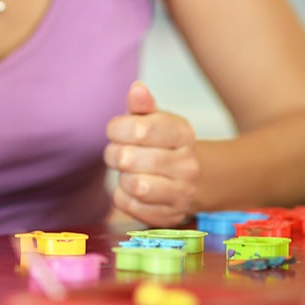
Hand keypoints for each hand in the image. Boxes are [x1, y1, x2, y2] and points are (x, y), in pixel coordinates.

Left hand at [104, 81, 199, 226]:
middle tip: (117, 153)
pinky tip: (132, 189)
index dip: (117, 129)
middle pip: (129, 159)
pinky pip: (130, 206)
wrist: (190, 179)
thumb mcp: (154, 120)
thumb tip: (136, 88)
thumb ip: (142, 105)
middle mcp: (188, 165)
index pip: (140, 129)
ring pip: (133, 185)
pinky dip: (123, 197)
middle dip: (114, 154)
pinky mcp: (170, 216)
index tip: (115, 130)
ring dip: (121, 177)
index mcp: (183, 134)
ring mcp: (182, 193)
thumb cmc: (162, 144)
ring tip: (127, 171)